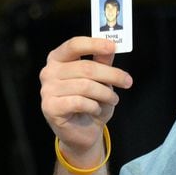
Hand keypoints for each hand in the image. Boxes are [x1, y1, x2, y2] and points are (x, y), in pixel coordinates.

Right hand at [40, 37, 132, 166]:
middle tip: (128, 81)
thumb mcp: (101, 79)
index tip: (113, 46)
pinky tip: (96, 109)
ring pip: (86, 86)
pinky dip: (94, 106)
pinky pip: (79, 102)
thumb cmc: (91, 100)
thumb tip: (112, 45)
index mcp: (58, 59)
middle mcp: (49, 72)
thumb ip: (103, 61)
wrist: (83, 130)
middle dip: (112, 75)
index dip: (94, 44)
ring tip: (113, 99)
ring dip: (106, 94)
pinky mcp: (50, 107)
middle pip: (86, 67)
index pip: (74, 45)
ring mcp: (47, 90)